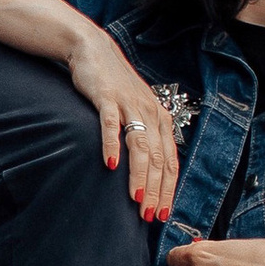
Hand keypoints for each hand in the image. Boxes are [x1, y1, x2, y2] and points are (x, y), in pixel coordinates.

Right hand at [64, 26, 180, 222]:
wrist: (95, 51)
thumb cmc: (115, 87)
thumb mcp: (136, 111)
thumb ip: (144, 137)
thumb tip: (149, 173)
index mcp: (161, 120)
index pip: (170, 161)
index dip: (168, 189)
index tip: (163, 214)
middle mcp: (150, 113)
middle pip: (157, 158)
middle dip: (156, 190)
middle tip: (149, 215)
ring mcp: (129, 105)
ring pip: (140, 145)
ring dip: (139, 174)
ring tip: (136, 198)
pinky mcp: (107, 98)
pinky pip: (111, 125)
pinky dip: (112, 145)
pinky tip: (111, 165)